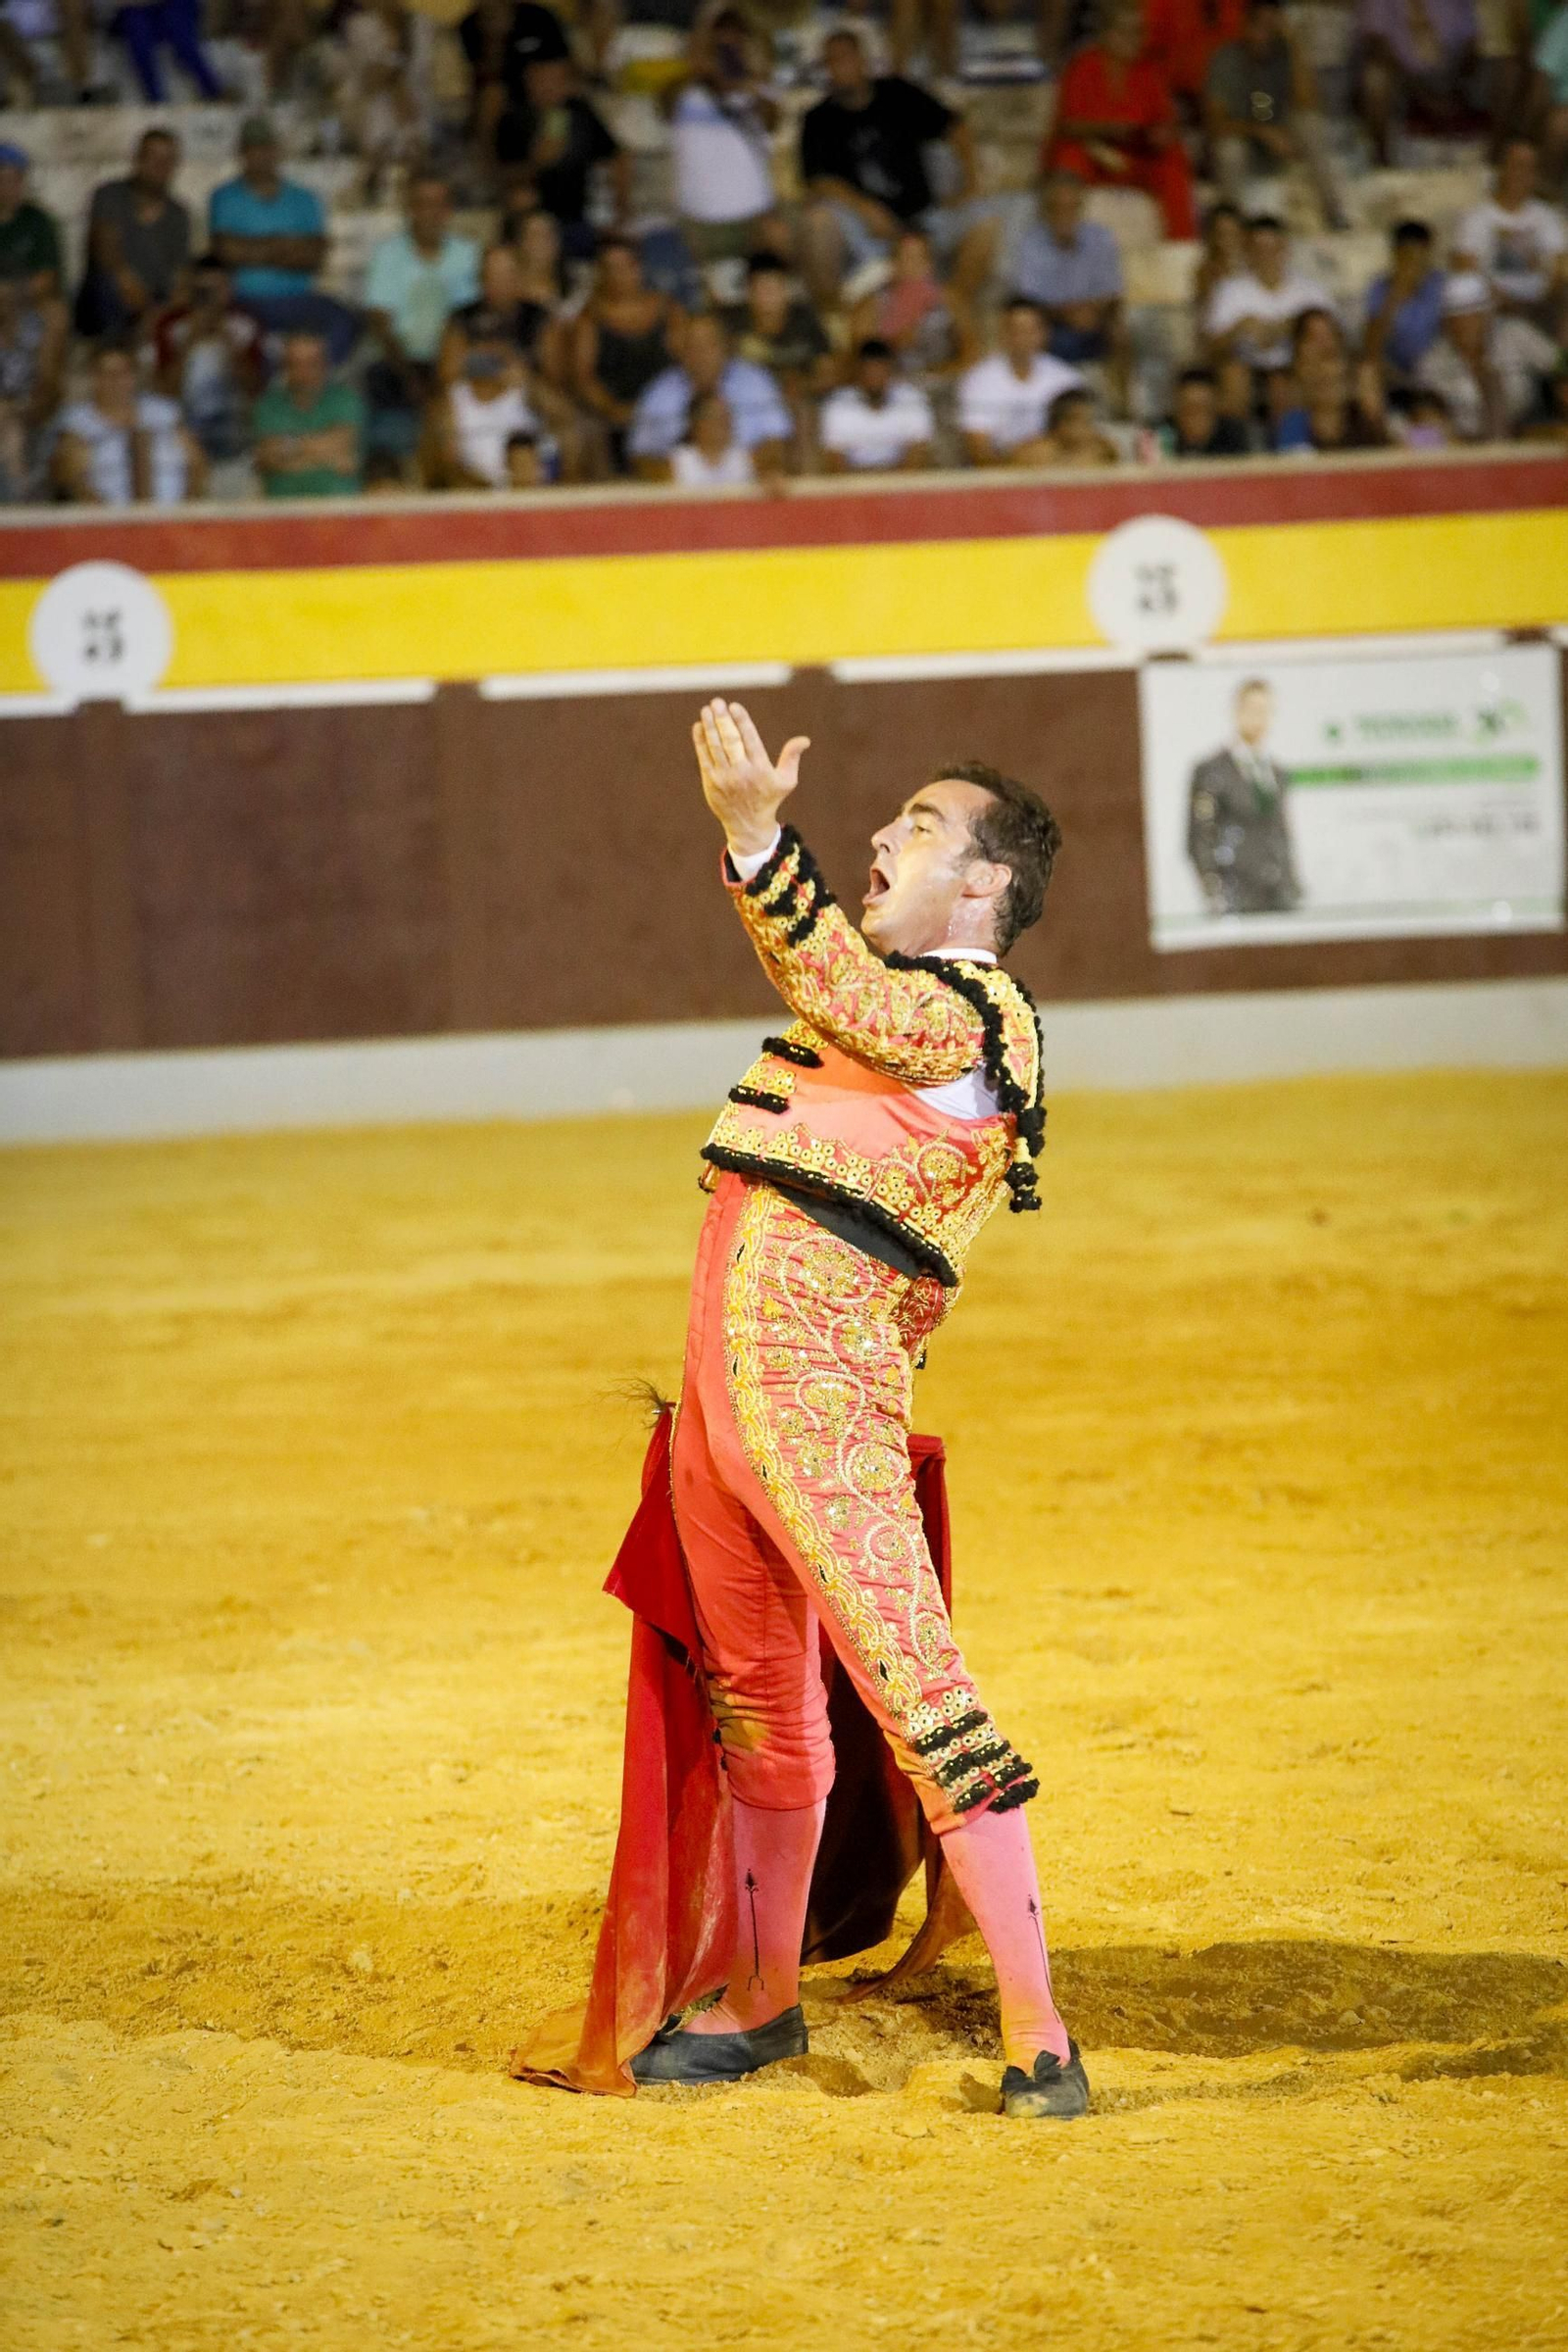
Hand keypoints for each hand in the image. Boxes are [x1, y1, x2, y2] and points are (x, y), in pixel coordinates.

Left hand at [692, 698, 809, 859]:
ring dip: (710, 726)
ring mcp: (724, 778)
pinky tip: (699, 727)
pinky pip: (704, 757)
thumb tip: (804, 740)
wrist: (748, 826)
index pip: (749, 739)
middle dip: (723, 720)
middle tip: (717, 702)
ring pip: (715, 747)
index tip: (734, 706)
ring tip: (707, 710)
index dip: (741, 721)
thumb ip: (791, 758)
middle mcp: (742, 773)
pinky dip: (700, 741)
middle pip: (730, 740)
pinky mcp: (711, 783)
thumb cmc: (769, 799)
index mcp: (760, 769)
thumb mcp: (786, 781)